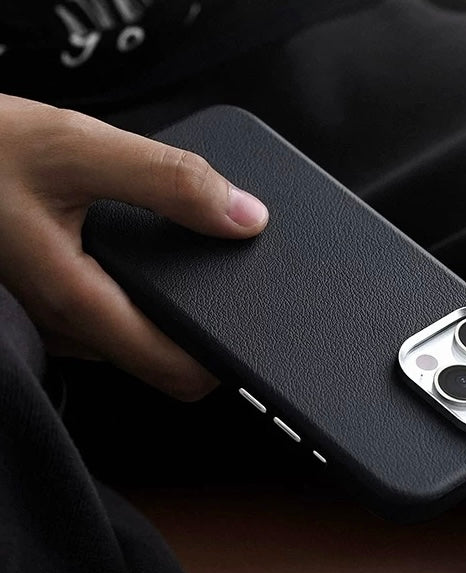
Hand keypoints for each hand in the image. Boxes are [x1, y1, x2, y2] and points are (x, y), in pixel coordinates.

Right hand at [0, 94, 268, 400]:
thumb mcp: (78, 148)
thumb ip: (168, 183)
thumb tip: (243, 216)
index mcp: (76, 298)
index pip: (174, 371)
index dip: (224, 361)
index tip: (253, 334)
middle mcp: (65, 323)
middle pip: (161, 361)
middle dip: (204, 335)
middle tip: (232, 290)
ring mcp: (56, 317)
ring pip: (136, 340)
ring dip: (174, 315)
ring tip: (197, 268)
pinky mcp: (53, 298)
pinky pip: (113, 317)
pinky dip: (145, 298)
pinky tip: (152, 258)